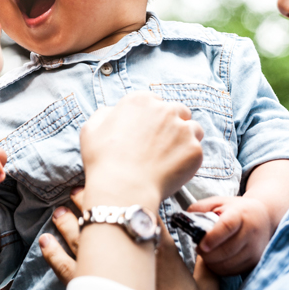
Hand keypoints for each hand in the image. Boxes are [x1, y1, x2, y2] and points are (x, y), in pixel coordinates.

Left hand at [41, 196, 219, 289]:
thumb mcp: (208, 286)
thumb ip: (209, 263)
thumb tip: (211, 245)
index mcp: (159, 249)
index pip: (142, 212)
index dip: (130, 194)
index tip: (121, 181)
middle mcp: (130, 253)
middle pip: (107, 219)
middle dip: (92, 201)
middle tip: (79, 188)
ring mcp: (108, 270)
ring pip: (83, 238)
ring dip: (69, 222)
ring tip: (59, 208)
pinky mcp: (91, 288)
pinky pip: (65, 267)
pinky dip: (53, 253)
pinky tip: (44, 241)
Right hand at [80, 93, 203, 209]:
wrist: (122, 188)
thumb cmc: (104, 161)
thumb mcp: (91, 129)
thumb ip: (105, 114)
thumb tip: (114, 112)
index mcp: (140, 100)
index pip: (155, 103)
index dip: (153, 118)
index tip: (149, 132)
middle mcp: (165, 109)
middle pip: (178, 111)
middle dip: (173, 124)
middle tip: (162, 145)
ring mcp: (182, 129)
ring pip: (193, 129)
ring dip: (185, 139)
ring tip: (171, 157)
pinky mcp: (194, 149)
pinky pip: (197, 151)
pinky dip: (188, 160)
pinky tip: (173, 170)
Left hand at [189, 195, 272, 275]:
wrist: (264, 218)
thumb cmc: (237, 210)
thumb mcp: (219, 202)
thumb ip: (200, 208)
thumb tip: (185, 220)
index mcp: (241, 214)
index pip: (227, 226)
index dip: (212, 238)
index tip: (200, 245)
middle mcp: (251, 232)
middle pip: (227, 250)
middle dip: (207, 253)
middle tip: (198, 248)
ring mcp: (255, 249)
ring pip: (228, 264)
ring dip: (212, 262)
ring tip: (207, 253)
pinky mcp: (255, 261)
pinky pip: (233, 271)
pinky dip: (220, 268)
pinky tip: (216, 259)